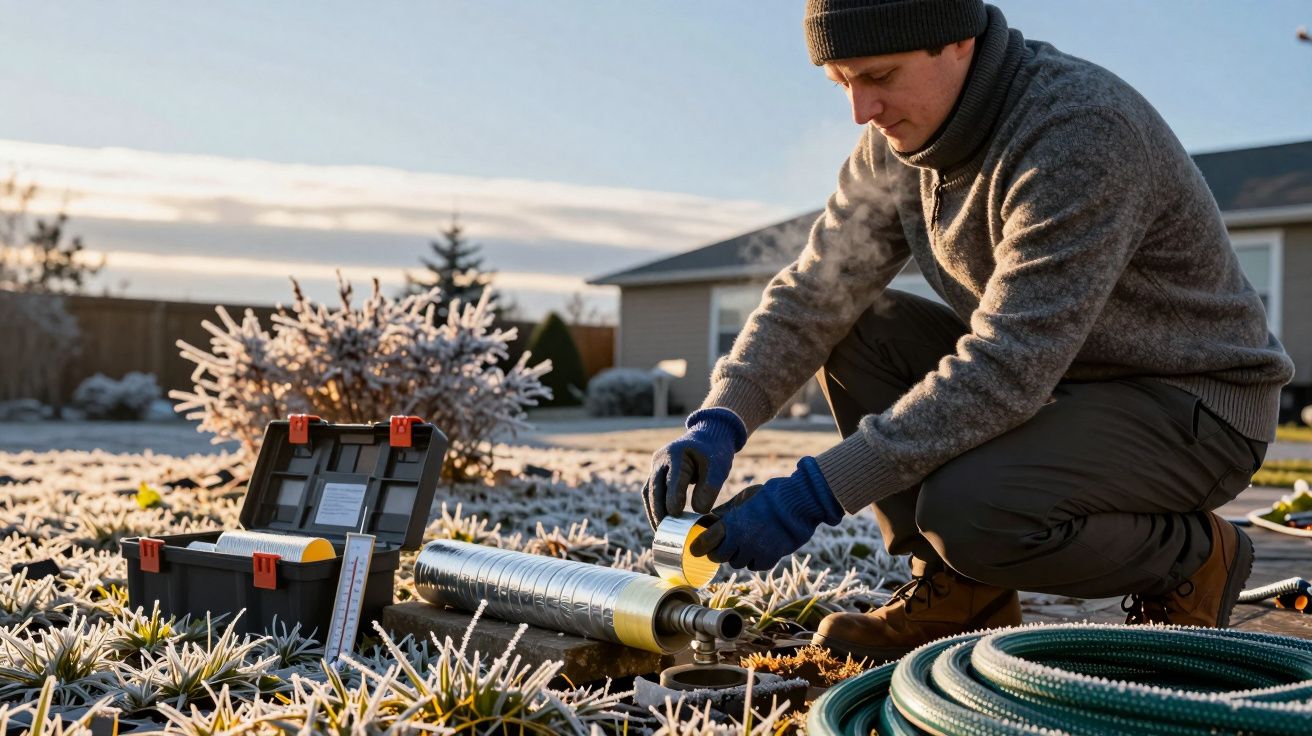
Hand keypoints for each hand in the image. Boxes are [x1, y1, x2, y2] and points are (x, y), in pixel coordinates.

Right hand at [643, 408, 746, 529]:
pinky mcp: (656, 473)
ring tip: (660, 532)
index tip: (677, 516)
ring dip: (653, 512)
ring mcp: (656, 466)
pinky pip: (651, 492)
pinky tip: (661, 523)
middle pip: (654, 488)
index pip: (673, 480)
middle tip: (664, 531)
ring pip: (648, 492)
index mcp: (677, 454)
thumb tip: (697, 512)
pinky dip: (655, 507)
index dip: (673, 499)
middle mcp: (661, 459)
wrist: (708, 437)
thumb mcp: (718, 469)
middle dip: (658, 511)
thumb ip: (709, 489)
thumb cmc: (715, 453)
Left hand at [689, 456, 843, 570]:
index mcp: (732, 524)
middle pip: (719, 557)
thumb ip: (725, 511)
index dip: (699, 546)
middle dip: (717, 552)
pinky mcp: (770, 559)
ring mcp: (756, 552)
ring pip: (737, 563)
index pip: (706, 542)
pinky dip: (753, 560)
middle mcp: (741, 541)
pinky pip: (755, 566)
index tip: (694, 549)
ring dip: (736, 556)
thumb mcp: (743, 498)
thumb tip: (710, 518)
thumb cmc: (769, 497)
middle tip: (719, 546)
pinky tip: (757, 549)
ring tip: (743, 544)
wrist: (798, 505)